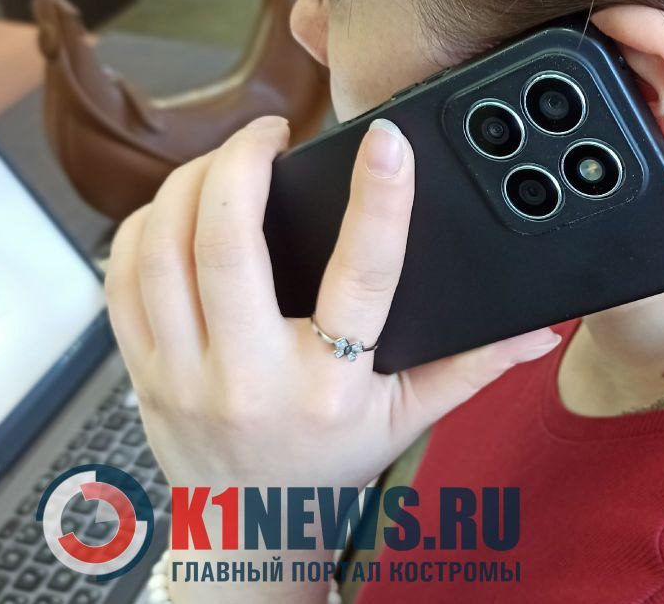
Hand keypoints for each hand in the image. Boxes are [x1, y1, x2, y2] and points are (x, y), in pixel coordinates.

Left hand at [105, 115, 560, 493]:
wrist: (247, 532)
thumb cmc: (329, 466)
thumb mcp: (408, 418)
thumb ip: (471, 367)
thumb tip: (539, 331)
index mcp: (329, 386)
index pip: (361, 279)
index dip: (379, 201)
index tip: (386, 139)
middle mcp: (250, 378)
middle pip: (227, 245)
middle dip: (242, 163)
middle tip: (270, 132)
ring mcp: (184, 375)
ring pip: (164, 248)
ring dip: (191, 182)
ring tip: (227, 160)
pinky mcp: (141, 370)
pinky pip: (124, 275)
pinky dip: (145, 223)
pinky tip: (179, 204)